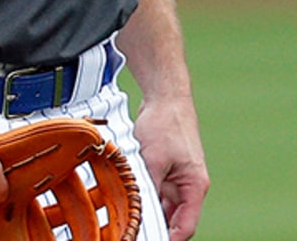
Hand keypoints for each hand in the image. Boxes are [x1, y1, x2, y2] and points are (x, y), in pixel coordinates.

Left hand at [134, 94, 208, 240]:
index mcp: (194, 187)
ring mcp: (175, 175)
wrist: (164, 96)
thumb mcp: (154, 159)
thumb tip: (142, 209)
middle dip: (155, 223)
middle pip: (172, 215)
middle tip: (135, 229)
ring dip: (147, 203)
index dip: (171, 239)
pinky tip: (127, 189)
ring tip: (129, 208)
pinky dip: (143, 188)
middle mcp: (188, 185)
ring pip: (160, 200)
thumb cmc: (166, 124)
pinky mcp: (163, 166)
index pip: (185, 225)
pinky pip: (153, 185)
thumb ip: (150, 186)